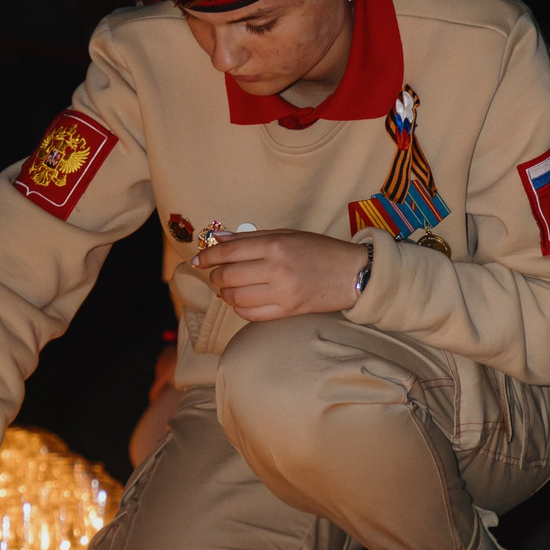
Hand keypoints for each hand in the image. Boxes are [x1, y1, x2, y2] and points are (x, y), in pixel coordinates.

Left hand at [192, 230, 367, 320]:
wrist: (351, 274)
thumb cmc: (318, 250)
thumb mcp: (286, 234)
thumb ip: (250, 238)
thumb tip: (217, 240)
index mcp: (276, 244)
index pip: (228, 252)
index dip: (207, 256)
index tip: (198, 260)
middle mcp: (277, 269)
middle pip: (228, 276)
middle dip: (215, 276)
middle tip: (216, 275)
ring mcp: (282, 293)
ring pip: (236, 298)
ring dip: (225, 294)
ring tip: (227, 289)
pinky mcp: (287, 311)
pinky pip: (250, 314)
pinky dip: (239, 308)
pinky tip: (242, 301)